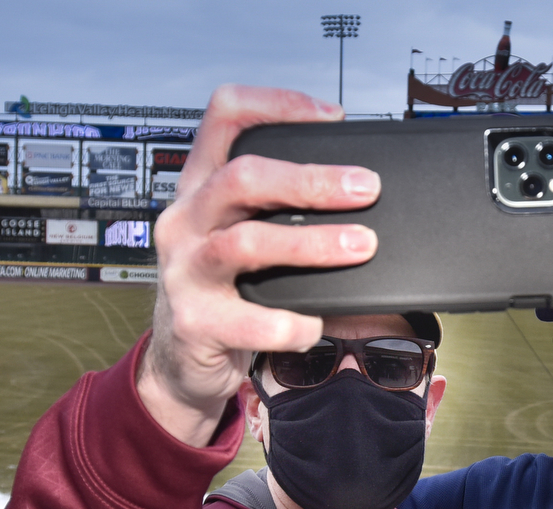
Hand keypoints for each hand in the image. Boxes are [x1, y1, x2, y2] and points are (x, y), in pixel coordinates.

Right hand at [138, 85, 381, 446]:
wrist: (184, 359)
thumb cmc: (230, 287)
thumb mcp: (249, 238)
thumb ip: (291, 214)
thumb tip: (368, 201)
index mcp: (203, 185)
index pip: (225, 116)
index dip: (277, 104)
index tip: (333, 118)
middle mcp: (187, 219)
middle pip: (241, 177)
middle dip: (311, 180)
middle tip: (366, 189)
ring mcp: (185, 270)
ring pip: (246, 242)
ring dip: (311, 243)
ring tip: (360, 246)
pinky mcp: (195, 321)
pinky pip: (249, 319)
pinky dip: (291, 322)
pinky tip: (316, 324)